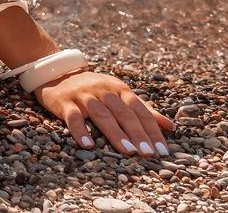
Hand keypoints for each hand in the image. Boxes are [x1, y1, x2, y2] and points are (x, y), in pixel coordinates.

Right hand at [35, 70, 174, 156]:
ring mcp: (84, 96)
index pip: (140, 111)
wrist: (57, 73)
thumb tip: (170, 126)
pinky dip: (81, 131)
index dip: (152, 130)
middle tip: (149, 154)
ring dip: (116, 133)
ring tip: (128, 151)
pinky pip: (74, 117)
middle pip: (124, 113)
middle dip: (138, 134)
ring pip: (102, 115)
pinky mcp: (65, 102)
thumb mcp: (119, 94)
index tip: (163, 151)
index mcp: (119, 89)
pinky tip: (88, 145)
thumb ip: (144, 110)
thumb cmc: (94, 90)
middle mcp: (104, 90)